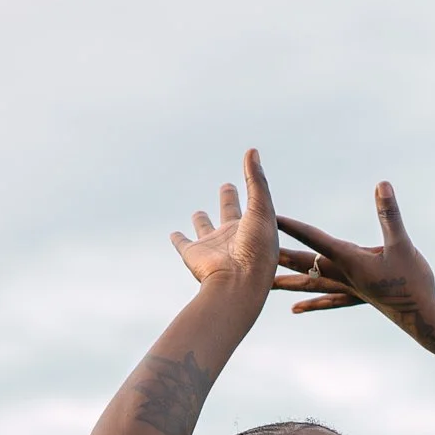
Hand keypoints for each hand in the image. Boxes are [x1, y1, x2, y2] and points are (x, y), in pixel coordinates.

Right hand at [170, 148, 278, 298]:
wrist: (237, 283)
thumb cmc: (256, 249)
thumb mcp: (261, 209)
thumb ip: (255, 180)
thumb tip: (252, 150)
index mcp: (254, 227)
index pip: (254, 203)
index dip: (253, 189)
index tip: (251, 172)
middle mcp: (234, 237)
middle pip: (229, 214)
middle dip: (227, 200)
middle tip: (226, 186)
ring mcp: (214, 247)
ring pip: (205, 230)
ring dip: (201, 221)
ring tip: (198, 212)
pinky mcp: (194, 255)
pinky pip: (183, 244)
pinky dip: (178, 239)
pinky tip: (173, 233)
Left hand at [273, 182, 434, 319]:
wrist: (423, 317)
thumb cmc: (414, 282)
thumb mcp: (403, 244)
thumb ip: (390, 216)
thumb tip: (382, 185)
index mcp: (350, 261)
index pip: (316, 239)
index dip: (293, 227)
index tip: (272, 216)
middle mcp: (343, 276)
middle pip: (304, 263)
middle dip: (280, 253)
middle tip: (252, 248)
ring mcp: (348, 288)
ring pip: (311, 283)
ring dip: (287, 281)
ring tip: (264, 282)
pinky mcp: (356, 297)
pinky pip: (327, 299)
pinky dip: (311, 302)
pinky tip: (294, 309)